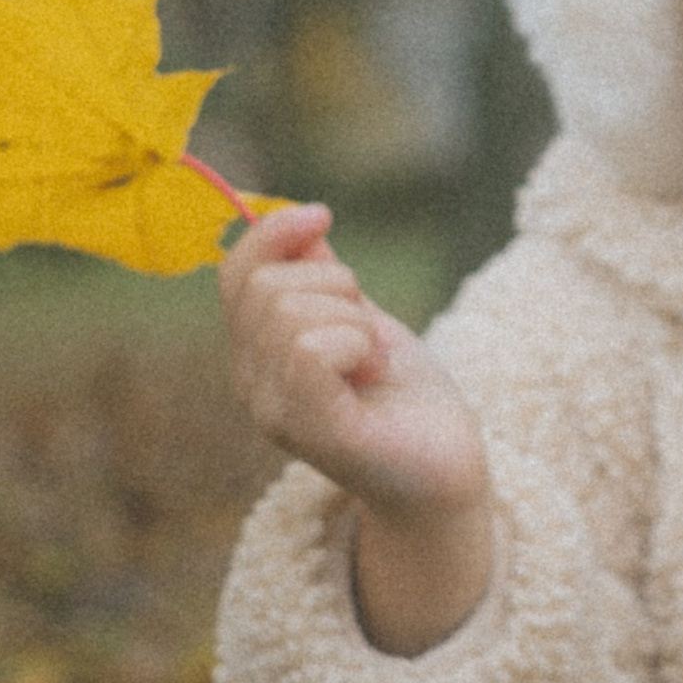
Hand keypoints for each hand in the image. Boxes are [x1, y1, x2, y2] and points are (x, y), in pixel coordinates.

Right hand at [219, 202, 492, 653]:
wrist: (446, 467)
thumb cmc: (405, 395)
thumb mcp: (361, 317)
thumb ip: (323, 278)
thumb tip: (302, 222)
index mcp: (256, 354)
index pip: (235, 273)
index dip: (275, 232)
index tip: (323, 216)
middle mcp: (252, 386)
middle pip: (267, 287)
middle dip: (336, 286)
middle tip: (368, 332)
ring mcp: (276, 414)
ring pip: (291, 313)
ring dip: (355, 320)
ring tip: (373, 359)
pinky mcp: (316, 432)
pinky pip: (312, 351)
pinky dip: (356, 343)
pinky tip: (373, 371)